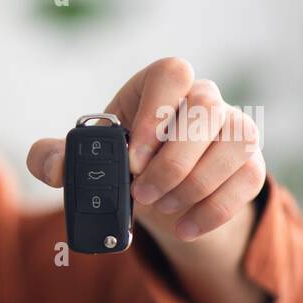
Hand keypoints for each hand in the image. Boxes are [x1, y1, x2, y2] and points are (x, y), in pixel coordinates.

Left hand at [28, 57, 265, 243]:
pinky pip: (249, 178)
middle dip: (172, 160)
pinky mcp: (250, 162)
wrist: (160, 194)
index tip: (133, 157)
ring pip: (235, 143)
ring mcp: (233, 128)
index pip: (171, 73)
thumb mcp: (84, 161)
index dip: (155, 111)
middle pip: (205, 110)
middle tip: (143, 193)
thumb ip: (55, 158)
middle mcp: (202, 99)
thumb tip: (52, 164)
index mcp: (158, 88)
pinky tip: (185, 228)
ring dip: (196, 185)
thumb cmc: (120, 165)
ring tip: (163, 209)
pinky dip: (215, 210)